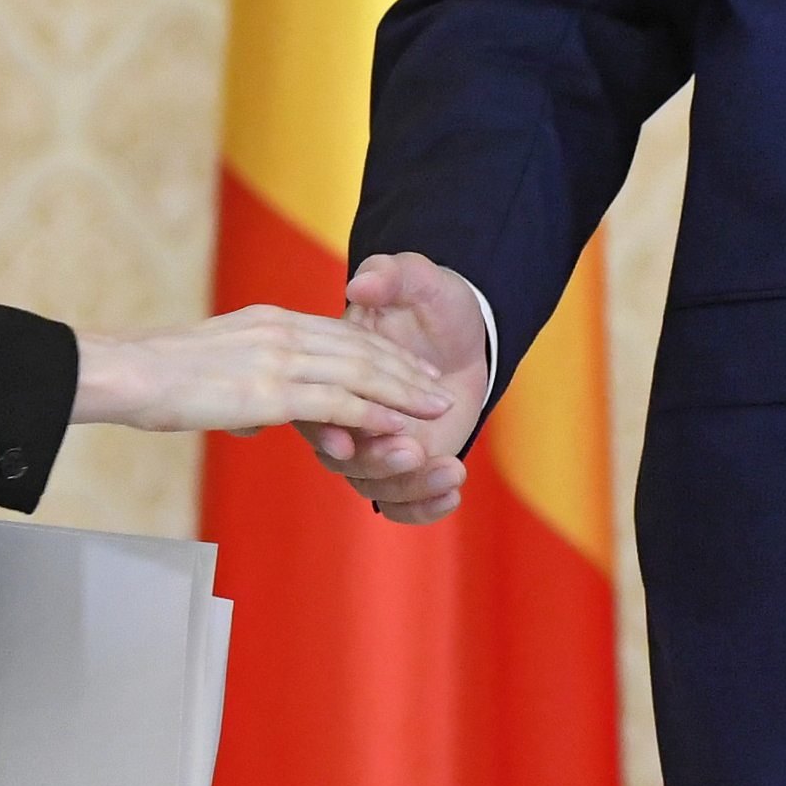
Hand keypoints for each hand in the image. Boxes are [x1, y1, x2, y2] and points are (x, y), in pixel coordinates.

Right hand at [70, 304, 452, 436]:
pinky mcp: (270, 389)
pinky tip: (395, 426)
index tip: (410, 365)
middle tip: (438, 388)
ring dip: (402, 391)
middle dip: (405, 369)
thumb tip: (254, 417)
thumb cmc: (153, 378)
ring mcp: (278, 358)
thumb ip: (241, 388)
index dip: (380, 349)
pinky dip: (370, 413)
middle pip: (360, 347)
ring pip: (358, 372)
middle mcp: (281, 331)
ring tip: (435, 407)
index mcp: (269, 321)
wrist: (126, 371)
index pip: (339, 332)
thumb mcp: (209, 372)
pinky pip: (334, 401)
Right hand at [296, 253, 490, 522]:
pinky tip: (452, 494)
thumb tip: (362, 284)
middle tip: (414, 448)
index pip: (318, 406)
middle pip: (344, 457)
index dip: (326, 427)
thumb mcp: (418, 279)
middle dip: (376, 460)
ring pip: (373, 486)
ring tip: (451, 468)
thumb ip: (392, 276)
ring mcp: (377, 446)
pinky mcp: (406, 468)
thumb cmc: (434, 302)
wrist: (467, 333)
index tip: (347, 439)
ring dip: (408, 485)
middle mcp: (350, 417)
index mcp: (337, 373)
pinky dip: (424, 508)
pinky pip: (402, 504)